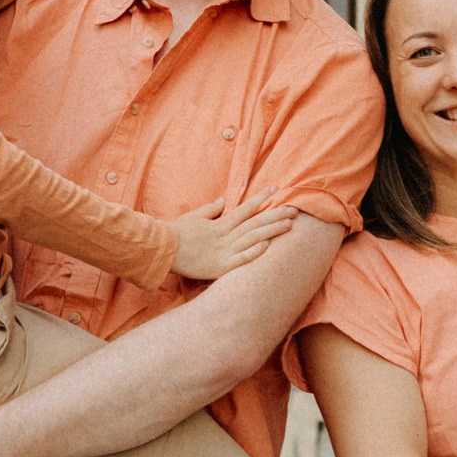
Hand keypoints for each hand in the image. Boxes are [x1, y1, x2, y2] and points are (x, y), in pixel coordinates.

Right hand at [169, 190, 298, 280]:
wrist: (162, 251)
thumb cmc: (177, 233)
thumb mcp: (194, 217)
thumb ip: (210, 209)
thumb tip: (224, 200)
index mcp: (220, 223)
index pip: (246, 208)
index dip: (262, 198)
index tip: (277, 189)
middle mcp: (225, 235)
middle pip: (255, 223)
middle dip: (275, 215)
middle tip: (295, 209)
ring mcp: (224, 251)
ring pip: (252, 238)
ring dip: (271, 231)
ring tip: (289, 225)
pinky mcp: (220, 267)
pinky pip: (240, 260)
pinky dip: (253, 253)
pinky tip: (267, 246)